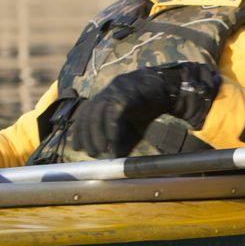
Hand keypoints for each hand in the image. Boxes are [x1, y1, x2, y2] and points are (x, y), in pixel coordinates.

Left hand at [67, 64, 219, 158]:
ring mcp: (116, 91)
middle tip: (92, 153)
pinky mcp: (128, 94)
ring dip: (96, 133)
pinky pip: (114, 111)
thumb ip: (121, 139)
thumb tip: (113, 157)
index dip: (79, 131)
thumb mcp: (132, 126)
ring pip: (97, 111)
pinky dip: (111, 127)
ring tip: (100, 150)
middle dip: (87, 135)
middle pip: (88, 113)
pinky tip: (111, 140)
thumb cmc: (147, 107)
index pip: (85, 114)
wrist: (167, 87)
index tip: (77, 147)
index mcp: (104, 98)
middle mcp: (107, 92)